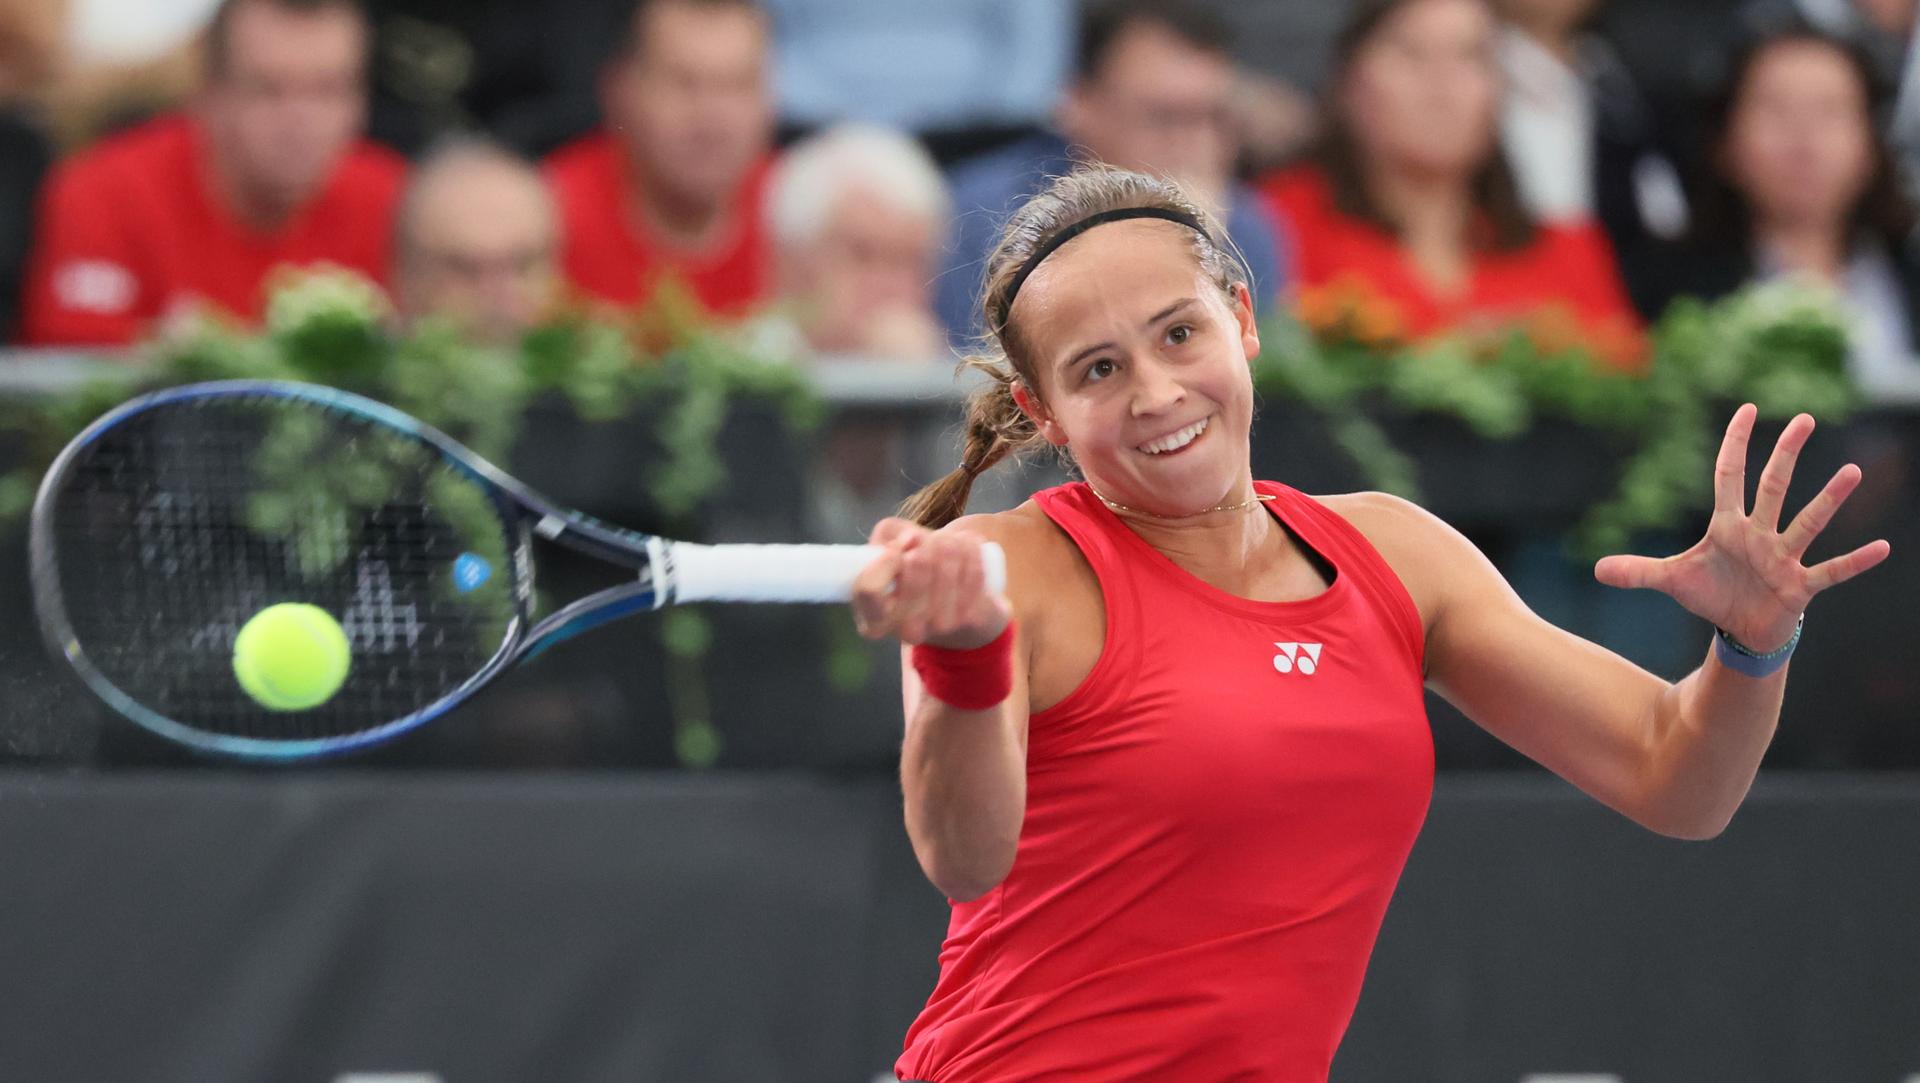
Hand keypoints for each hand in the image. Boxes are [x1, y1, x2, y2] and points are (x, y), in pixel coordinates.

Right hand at [851, 518, 1010, 648]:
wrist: (956, 608)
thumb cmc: (913, 573)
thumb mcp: (888, 552)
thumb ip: (888, 536)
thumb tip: (911, 540)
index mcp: (873, 619)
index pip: (869, 588)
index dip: (886, 560)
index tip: (897, 550)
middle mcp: (904, 630)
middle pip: (916, 563)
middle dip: (924, 540)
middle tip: (927, 538)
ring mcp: (938, 627)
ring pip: (947, 560)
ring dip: (949, 541)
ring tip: (948, 542)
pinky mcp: (969, 618)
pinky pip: (972, 568)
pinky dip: (970, 548)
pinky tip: (967, 546)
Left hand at [1594, 405, 1891, 651]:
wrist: (1740, 629)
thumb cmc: (1713, 595)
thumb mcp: (1672, 580)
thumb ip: (1638, 571)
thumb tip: (1596, 569)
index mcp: (1728, 527)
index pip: (1729, 476)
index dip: (1734, 445)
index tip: (1746, 409)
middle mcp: (1759, 534)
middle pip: (1773, 487)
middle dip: (1785, 455)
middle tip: (1803, 419)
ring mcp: (1783, 558)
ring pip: (1807, 523)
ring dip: (1828, 500)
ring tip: (1851, 473)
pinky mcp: (1799, 586)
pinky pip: (1832, 571)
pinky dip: (1855, 562)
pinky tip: (1883, 548)